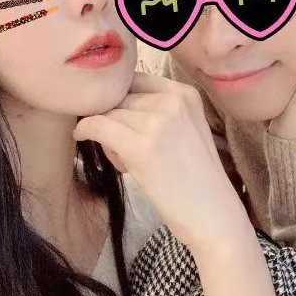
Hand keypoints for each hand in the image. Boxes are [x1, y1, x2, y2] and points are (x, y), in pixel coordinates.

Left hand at [73, 72, 249, 250]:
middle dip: (112, 116)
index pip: (135, 79)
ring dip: (104, 130)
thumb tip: (110, 99)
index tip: (112, 113)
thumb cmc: (196, 179)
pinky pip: (98, 125)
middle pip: (120, 96)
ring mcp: (159, 121)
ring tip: (121, 156)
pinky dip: (85, 129)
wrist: (215, 216)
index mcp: (185, 93)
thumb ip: (157, 109)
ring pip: (108, 112)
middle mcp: (174, 100)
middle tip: (119, 145)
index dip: (118, 96)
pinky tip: (81, 137)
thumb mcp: (185, 129)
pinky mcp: (142, 146)